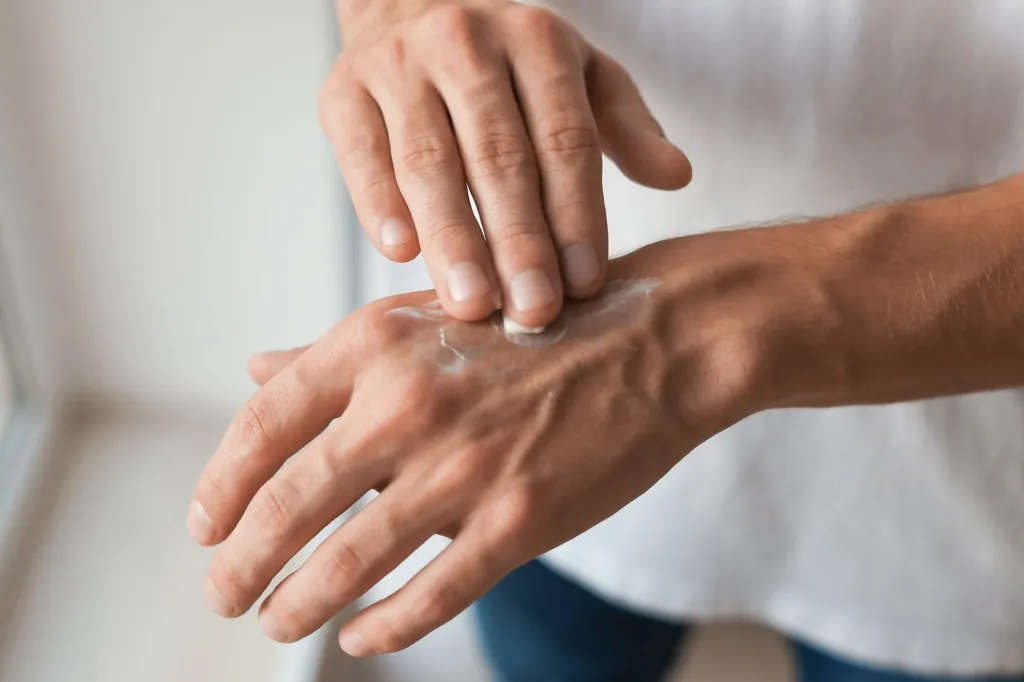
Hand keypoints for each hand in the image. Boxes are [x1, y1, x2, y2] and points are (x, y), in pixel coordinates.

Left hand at [186, 231, 822, 655]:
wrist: (653, 339)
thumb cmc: (534, 326)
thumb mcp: (427, 318)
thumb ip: (337, 353)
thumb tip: (256, 371)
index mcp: (377, 344)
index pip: (263, 424)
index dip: (221, 486)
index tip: (204, 528)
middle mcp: (409, 403)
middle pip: (290, 505)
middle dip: (243, 565)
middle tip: (223, 595)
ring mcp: (464, 465)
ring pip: (349, 561)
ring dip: (299, 606)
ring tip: (278, 624)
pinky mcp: (519, 518)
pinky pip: (431, 593)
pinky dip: (385, 626)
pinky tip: (360, 638)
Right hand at [322, 0, 691, 328]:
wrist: (411, 8)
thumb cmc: (506, 64)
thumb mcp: (578, 77)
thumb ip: (624, 126)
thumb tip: (677, 176)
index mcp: (538, 41)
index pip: (565, 138)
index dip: (577, 214)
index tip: (586, 283)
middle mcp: (466, 43)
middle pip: (500, 155)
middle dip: (519, 241)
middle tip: (533, 312)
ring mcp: (399, 65)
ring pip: (429, 161)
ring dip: (453, 237)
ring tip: (473, 304)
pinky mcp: (342, 92)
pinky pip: (361, 154)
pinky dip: (378, 203)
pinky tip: (401, 254)